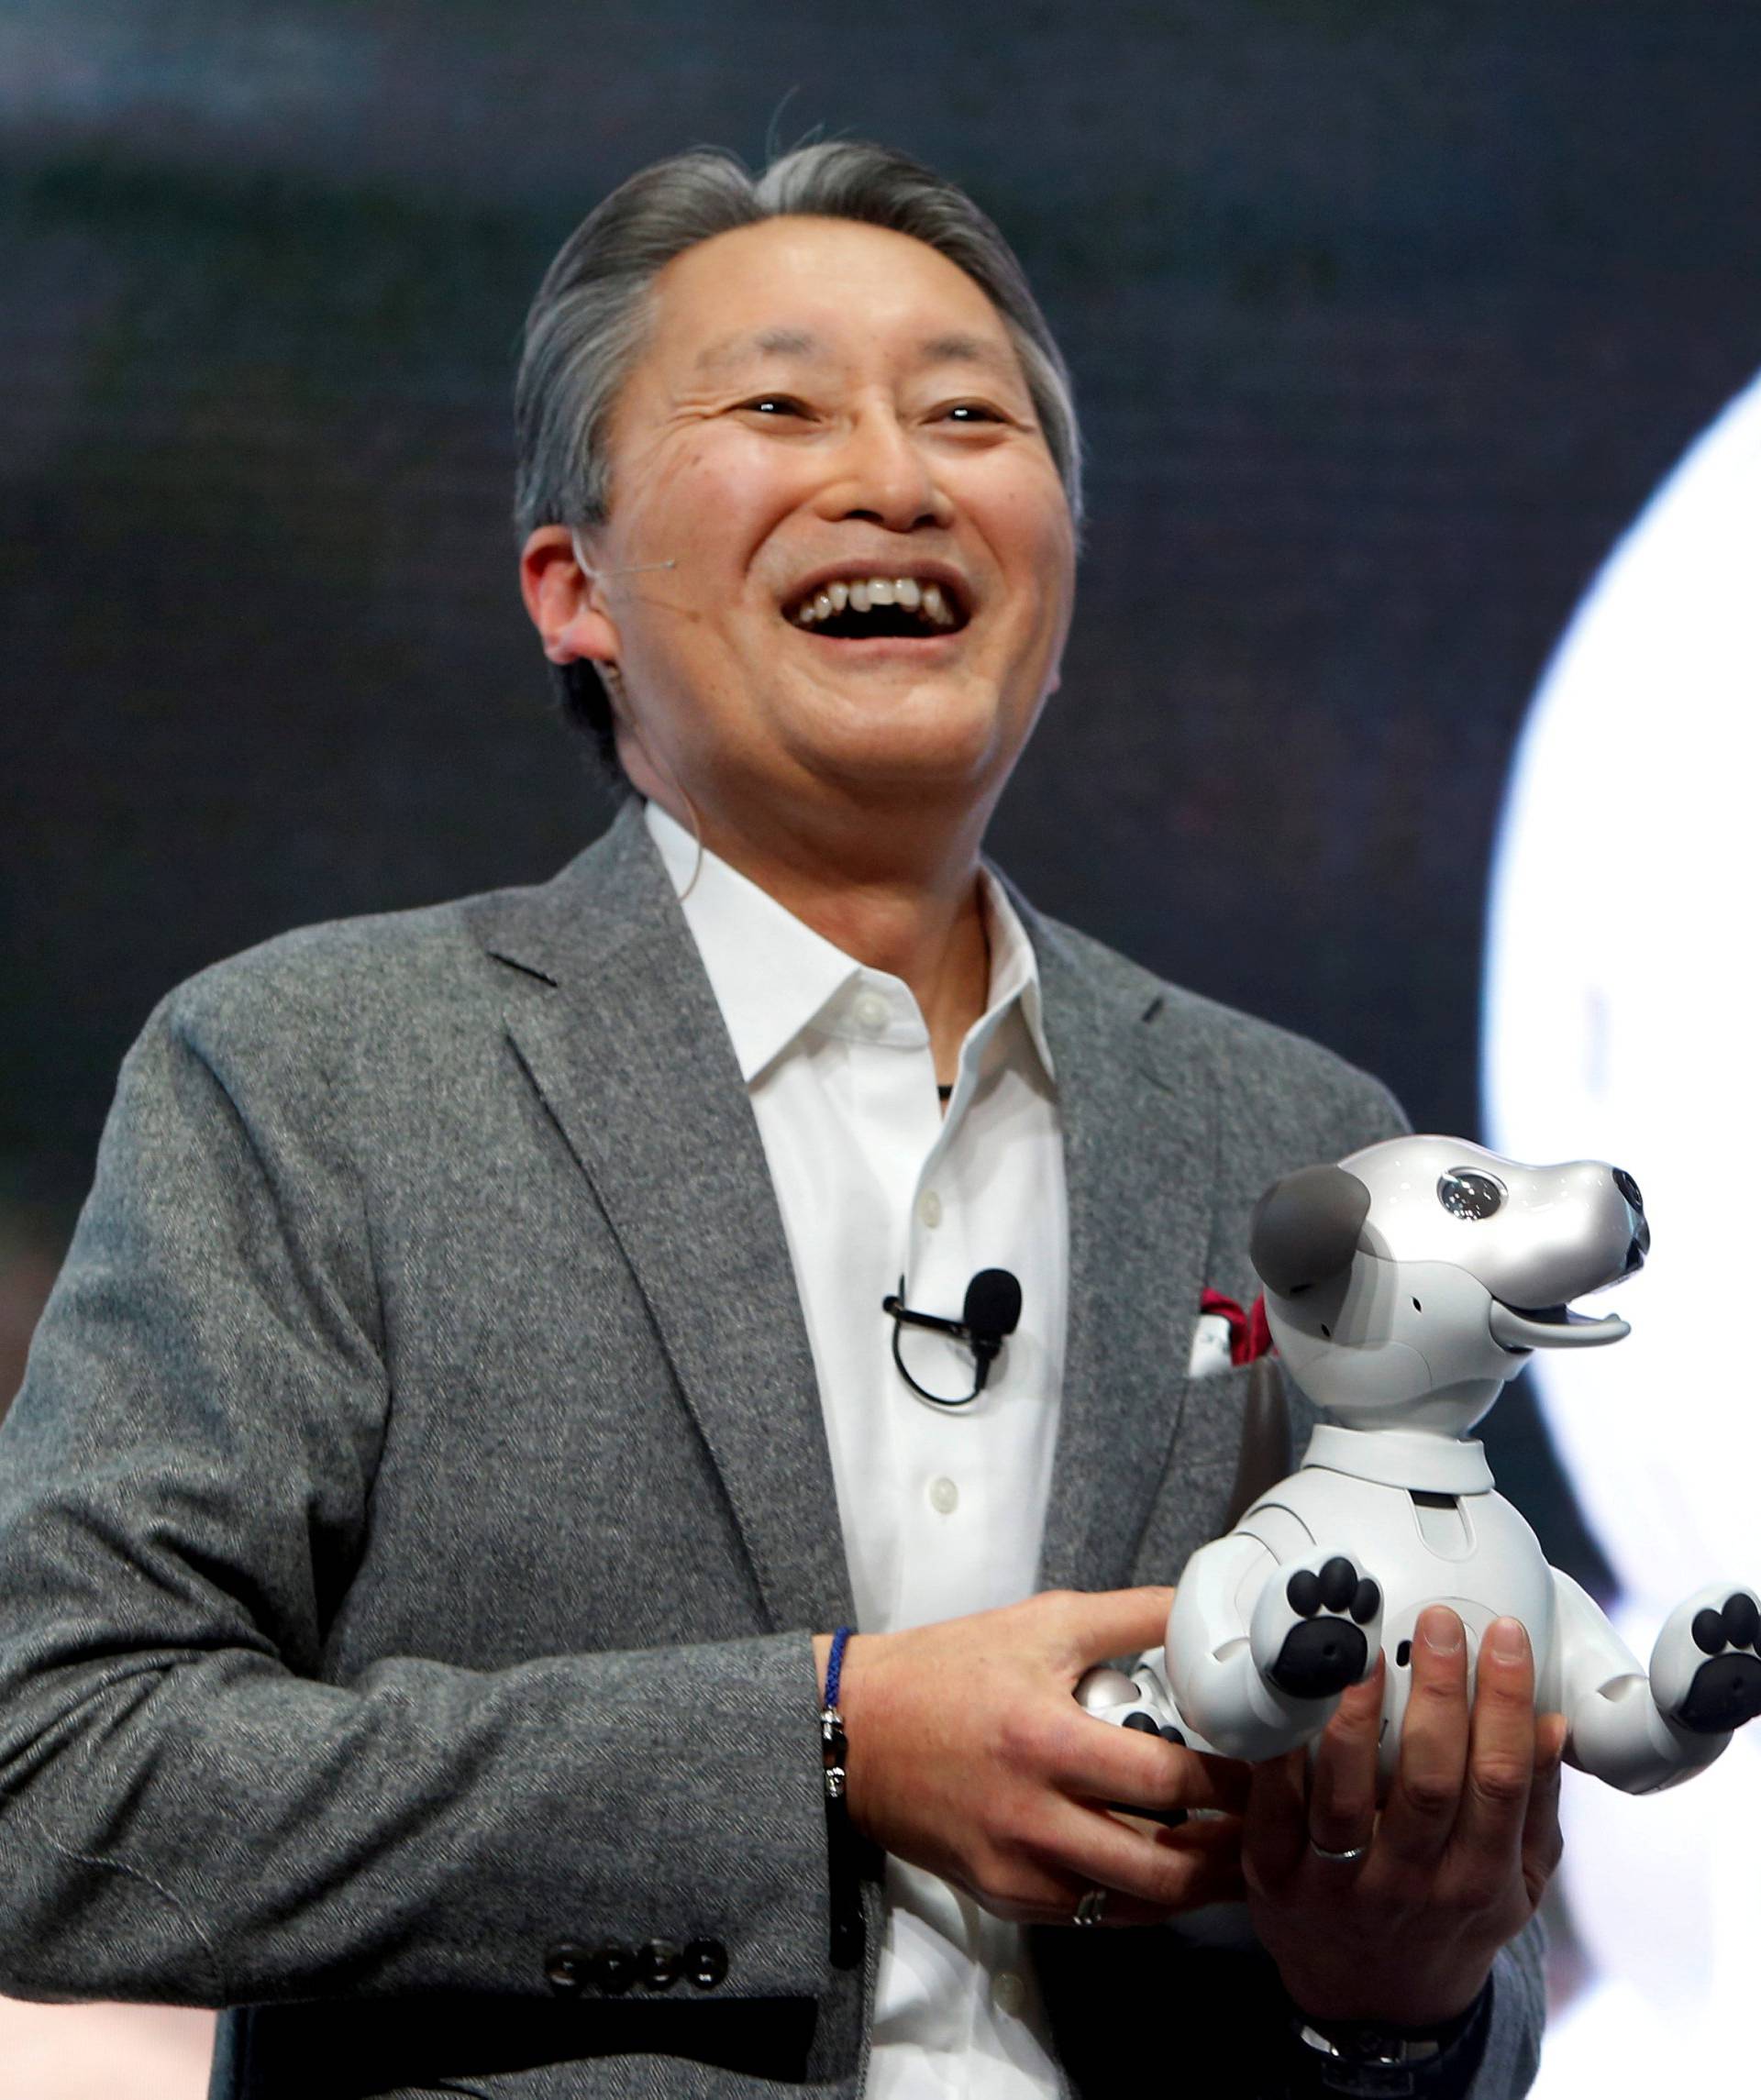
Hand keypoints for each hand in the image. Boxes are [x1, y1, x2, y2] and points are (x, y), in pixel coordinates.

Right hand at [816, 1590, 1250, 1924]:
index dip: (1230, 1785)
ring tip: (1237, 1862)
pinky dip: (1138, 1901)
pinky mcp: (1002, 1897)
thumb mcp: (1040, 1621)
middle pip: (1162, 1866)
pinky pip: (1091, 1915)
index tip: (1269, 1771)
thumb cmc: (947, 1668)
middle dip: (1229, 1857)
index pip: (1165, 1782)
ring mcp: (1016, 1868)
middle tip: (1270, 1832)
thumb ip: (1128, 1616)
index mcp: (1044, 1739)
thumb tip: (1201, 1607)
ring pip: (1133, 1905)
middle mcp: (1032, 1816)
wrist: (854, 1730)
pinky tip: (1168, 1875)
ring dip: (1195, 1889)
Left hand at [1242, 1605, 1565, 2025]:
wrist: (1377, 2001)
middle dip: (1438, 1694)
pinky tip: (1291, 1699)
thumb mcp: (1516, 1881)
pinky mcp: (1274, 1878)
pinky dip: (1281, 1753)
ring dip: (1355, 1718)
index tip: (1504, 1634)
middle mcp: (1413, 1886)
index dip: (1505, 1702)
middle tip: (1437, 1621)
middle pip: (1428, 1781)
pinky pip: (1274, 1807)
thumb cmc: (1453, 1918)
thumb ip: (1535, 1802)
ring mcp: (1340, 1886)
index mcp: (1481, 1880)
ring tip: (1361, 1651)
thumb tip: (1552, 1720)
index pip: (1500, 1780)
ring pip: (1346, 1795)